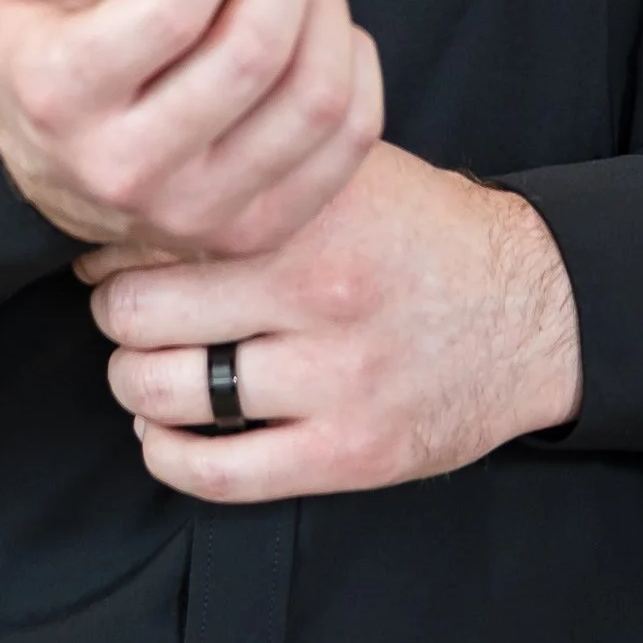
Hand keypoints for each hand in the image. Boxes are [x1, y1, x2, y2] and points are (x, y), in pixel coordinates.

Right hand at [0, 0, 382, 257]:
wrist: (49, 159)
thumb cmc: (47, 38)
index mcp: (60, 92)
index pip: (175, 8)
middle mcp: (126, 169)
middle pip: (254, 52)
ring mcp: (197, 214)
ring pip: (314, 97)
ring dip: (324, 6)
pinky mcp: (254, 234)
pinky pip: (349, 139)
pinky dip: (356, 63)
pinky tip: (319, 28)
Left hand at [80, 140, 581, 499]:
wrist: (534, 308)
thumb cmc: (423, 230)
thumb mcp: (346, 169)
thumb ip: (256, 171)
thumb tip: (144, 177)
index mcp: (307, 212)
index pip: (156, 228)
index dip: (113, 239)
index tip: (107, 244)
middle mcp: (317, 292)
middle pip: (141, 313)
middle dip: (113, 311)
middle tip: (118, 305)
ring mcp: (334, 380)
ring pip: (167, 392)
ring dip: (133, 382)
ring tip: (143, 364)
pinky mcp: (349, 453)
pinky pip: (218, 472)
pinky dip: (167, 454)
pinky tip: (164, 429)